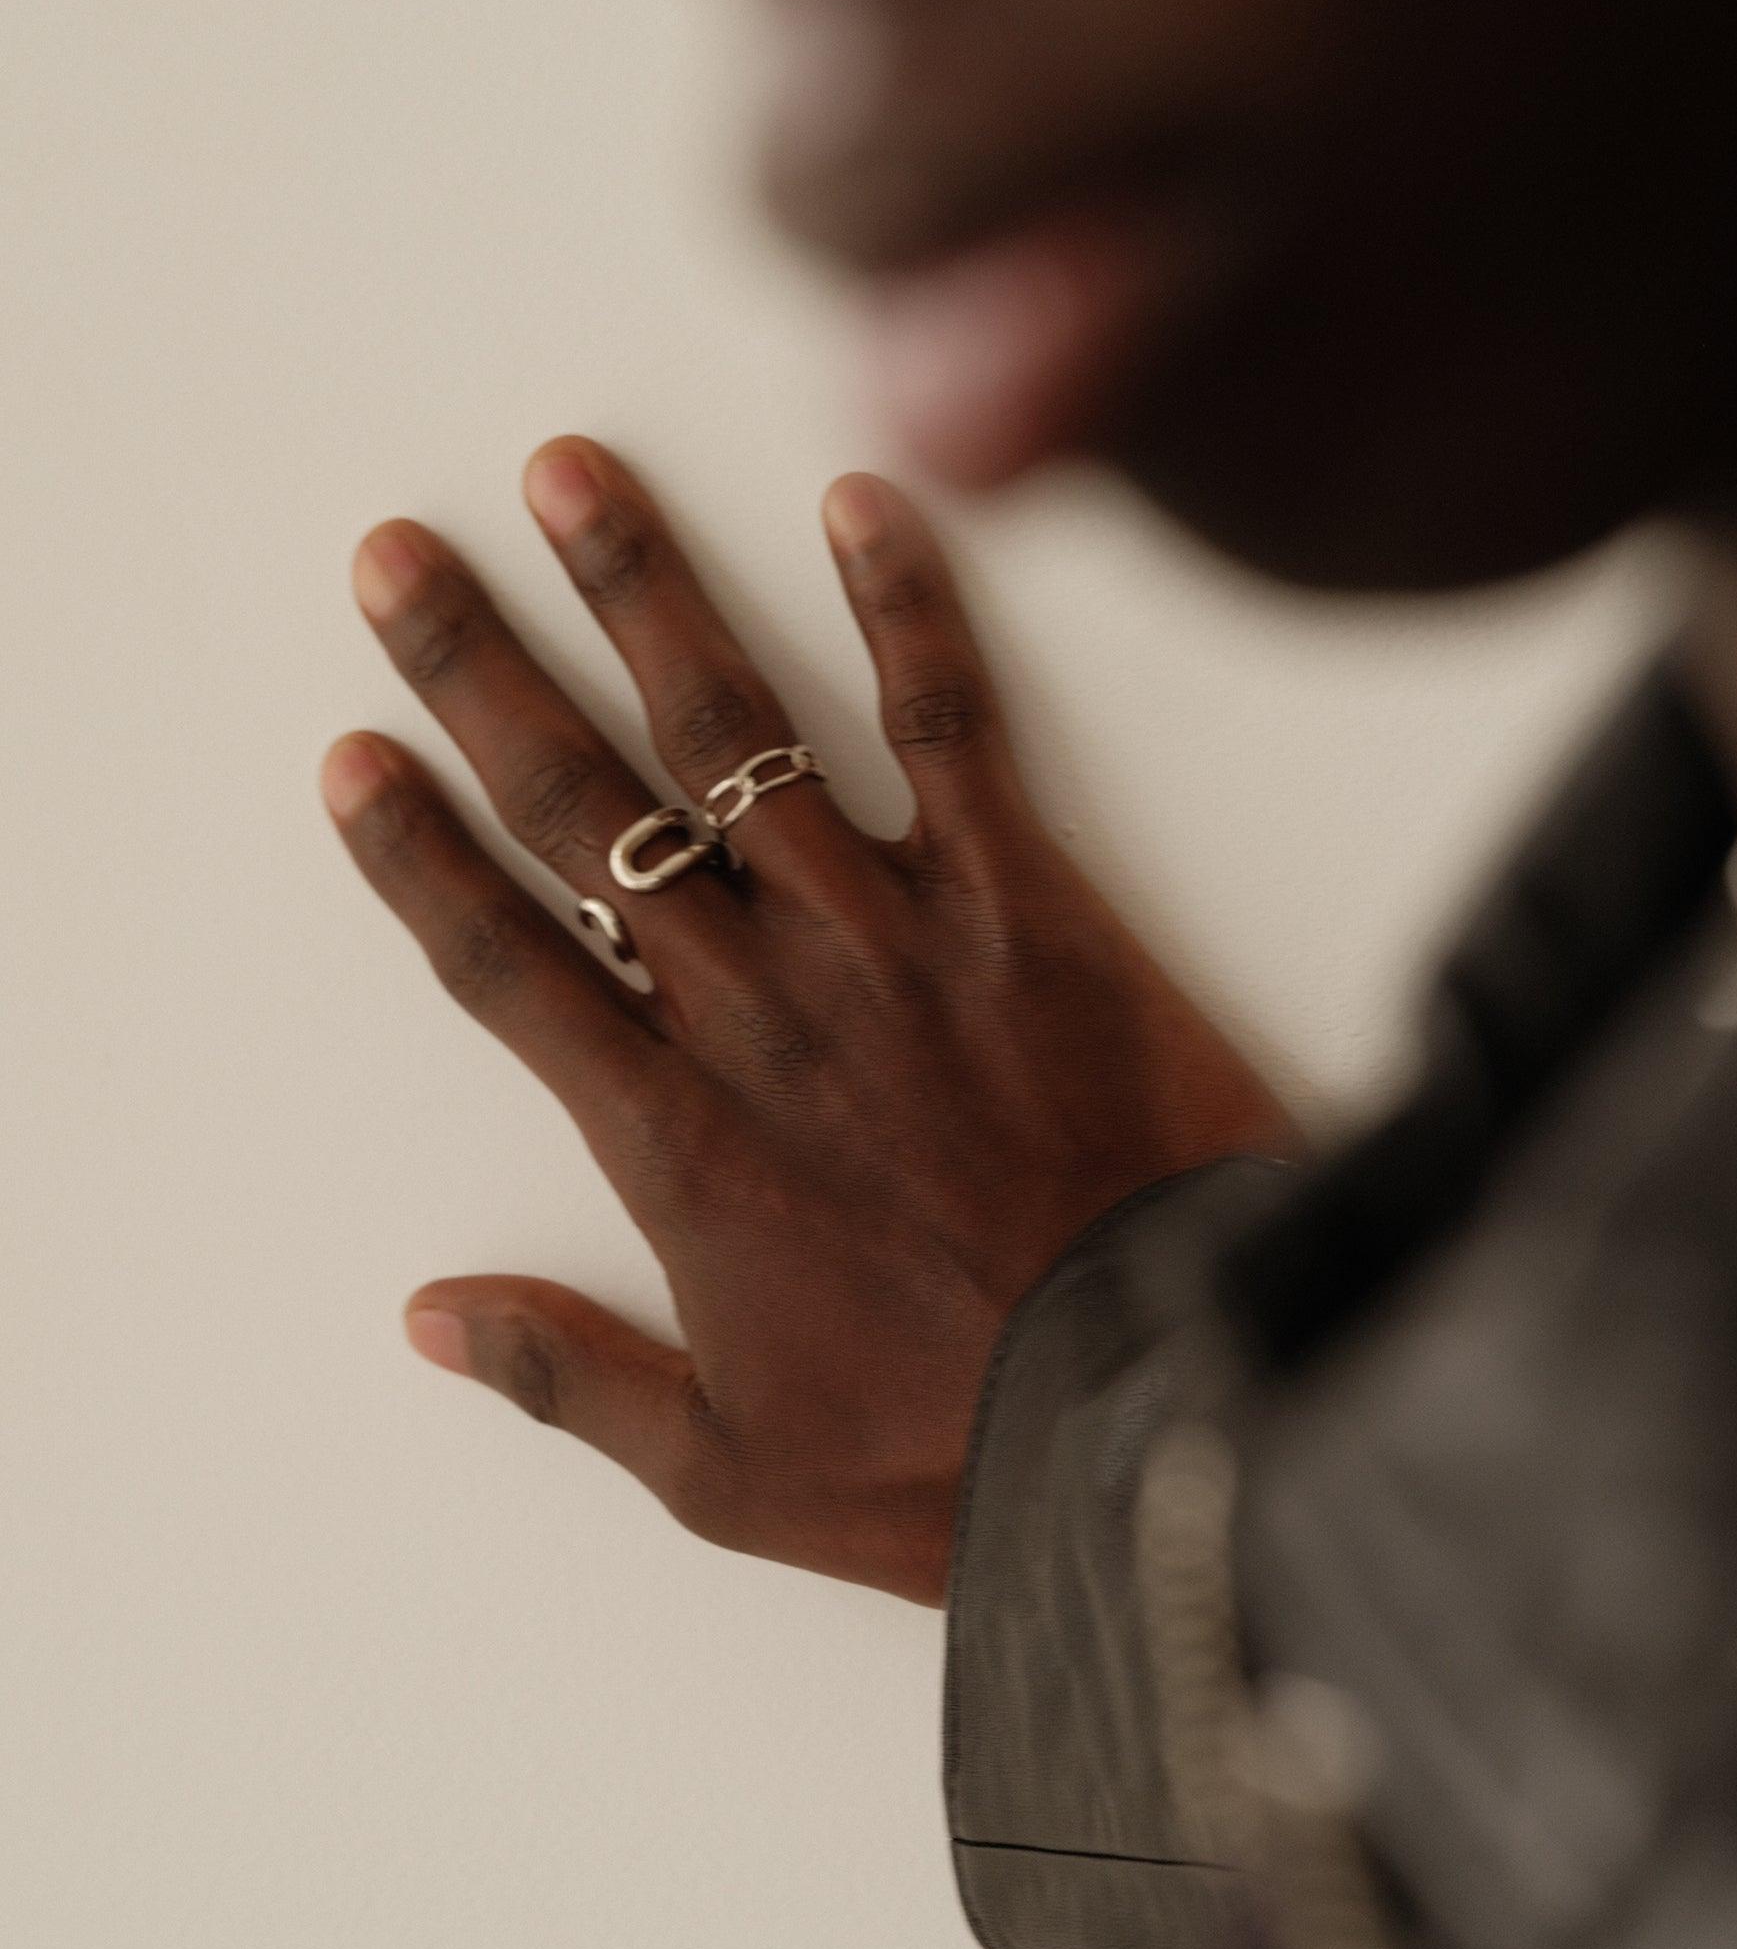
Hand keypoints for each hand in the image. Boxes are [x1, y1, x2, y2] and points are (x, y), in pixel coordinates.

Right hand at [323, 441, 1297, 1604]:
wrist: (1172, 1406)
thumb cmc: (957, 1449)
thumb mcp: (734, 1469)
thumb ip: (570, 1379)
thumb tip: (426, 1320)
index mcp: (678, 1138)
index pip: (504, 963)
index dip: (416, 855)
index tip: (352, 756)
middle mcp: (760, 1008)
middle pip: (587, 812)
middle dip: (484, 673)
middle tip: (401, 558)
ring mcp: (894, 939)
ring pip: (739, 739)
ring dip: (649, 598)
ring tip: (575, 479)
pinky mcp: (1030, 903)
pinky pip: (956, 730)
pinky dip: (910, 609)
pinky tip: (862, 502)